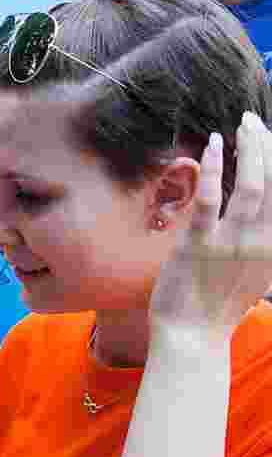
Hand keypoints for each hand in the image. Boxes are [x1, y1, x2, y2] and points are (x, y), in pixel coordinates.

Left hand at [151, 112, 271, 340]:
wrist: (192, 337)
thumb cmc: (219, 305)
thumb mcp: (259, 274)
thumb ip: (267, 244)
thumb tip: (266, 217)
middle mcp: (263, 241)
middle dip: (270, 145)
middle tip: (256, 120)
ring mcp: (232, 242)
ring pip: (251, 185)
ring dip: (250, 149)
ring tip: (243, 125)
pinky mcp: (199, 244)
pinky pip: (210, 199)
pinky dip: (213, 168)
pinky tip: (213, 145)